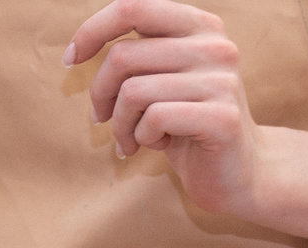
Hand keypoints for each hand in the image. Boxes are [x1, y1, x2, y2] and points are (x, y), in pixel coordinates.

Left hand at [68, 0, 260, 219]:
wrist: (237, 170)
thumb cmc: (185, 124)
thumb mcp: (159, 79)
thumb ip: (135, 55)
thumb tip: (78, 47)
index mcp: (199, 26)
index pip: (133, 7)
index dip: (92, 30)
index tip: (70, 59)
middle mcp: (215, 45)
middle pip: (122, 56)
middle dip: (99, 94)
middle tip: (102, 119)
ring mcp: (222, 79)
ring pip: (132, 92)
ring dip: (120, 124)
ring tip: (132, 138)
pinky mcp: (222, 117)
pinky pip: (153, 120)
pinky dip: (141, 138)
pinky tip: (157, 146)